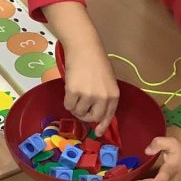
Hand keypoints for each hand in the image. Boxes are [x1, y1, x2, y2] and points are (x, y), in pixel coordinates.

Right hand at [42, 1, 118, 136]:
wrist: (84, 48)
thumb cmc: (96, 62)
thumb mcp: (107, 81)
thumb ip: (105, 97)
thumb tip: (98, 115)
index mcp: (114, 95)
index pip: (108, 116)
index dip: (103, 125)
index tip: (99, 132)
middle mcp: (103, 98)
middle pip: (93, 118)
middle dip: (85, 116)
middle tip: (80, 108)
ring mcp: (88, 95)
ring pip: (78, 112)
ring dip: (75, 106)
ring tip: (76, 92)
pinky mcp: (74, 92)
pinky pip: (68, 105)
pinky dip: (67, 101)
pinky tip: (70, 90)